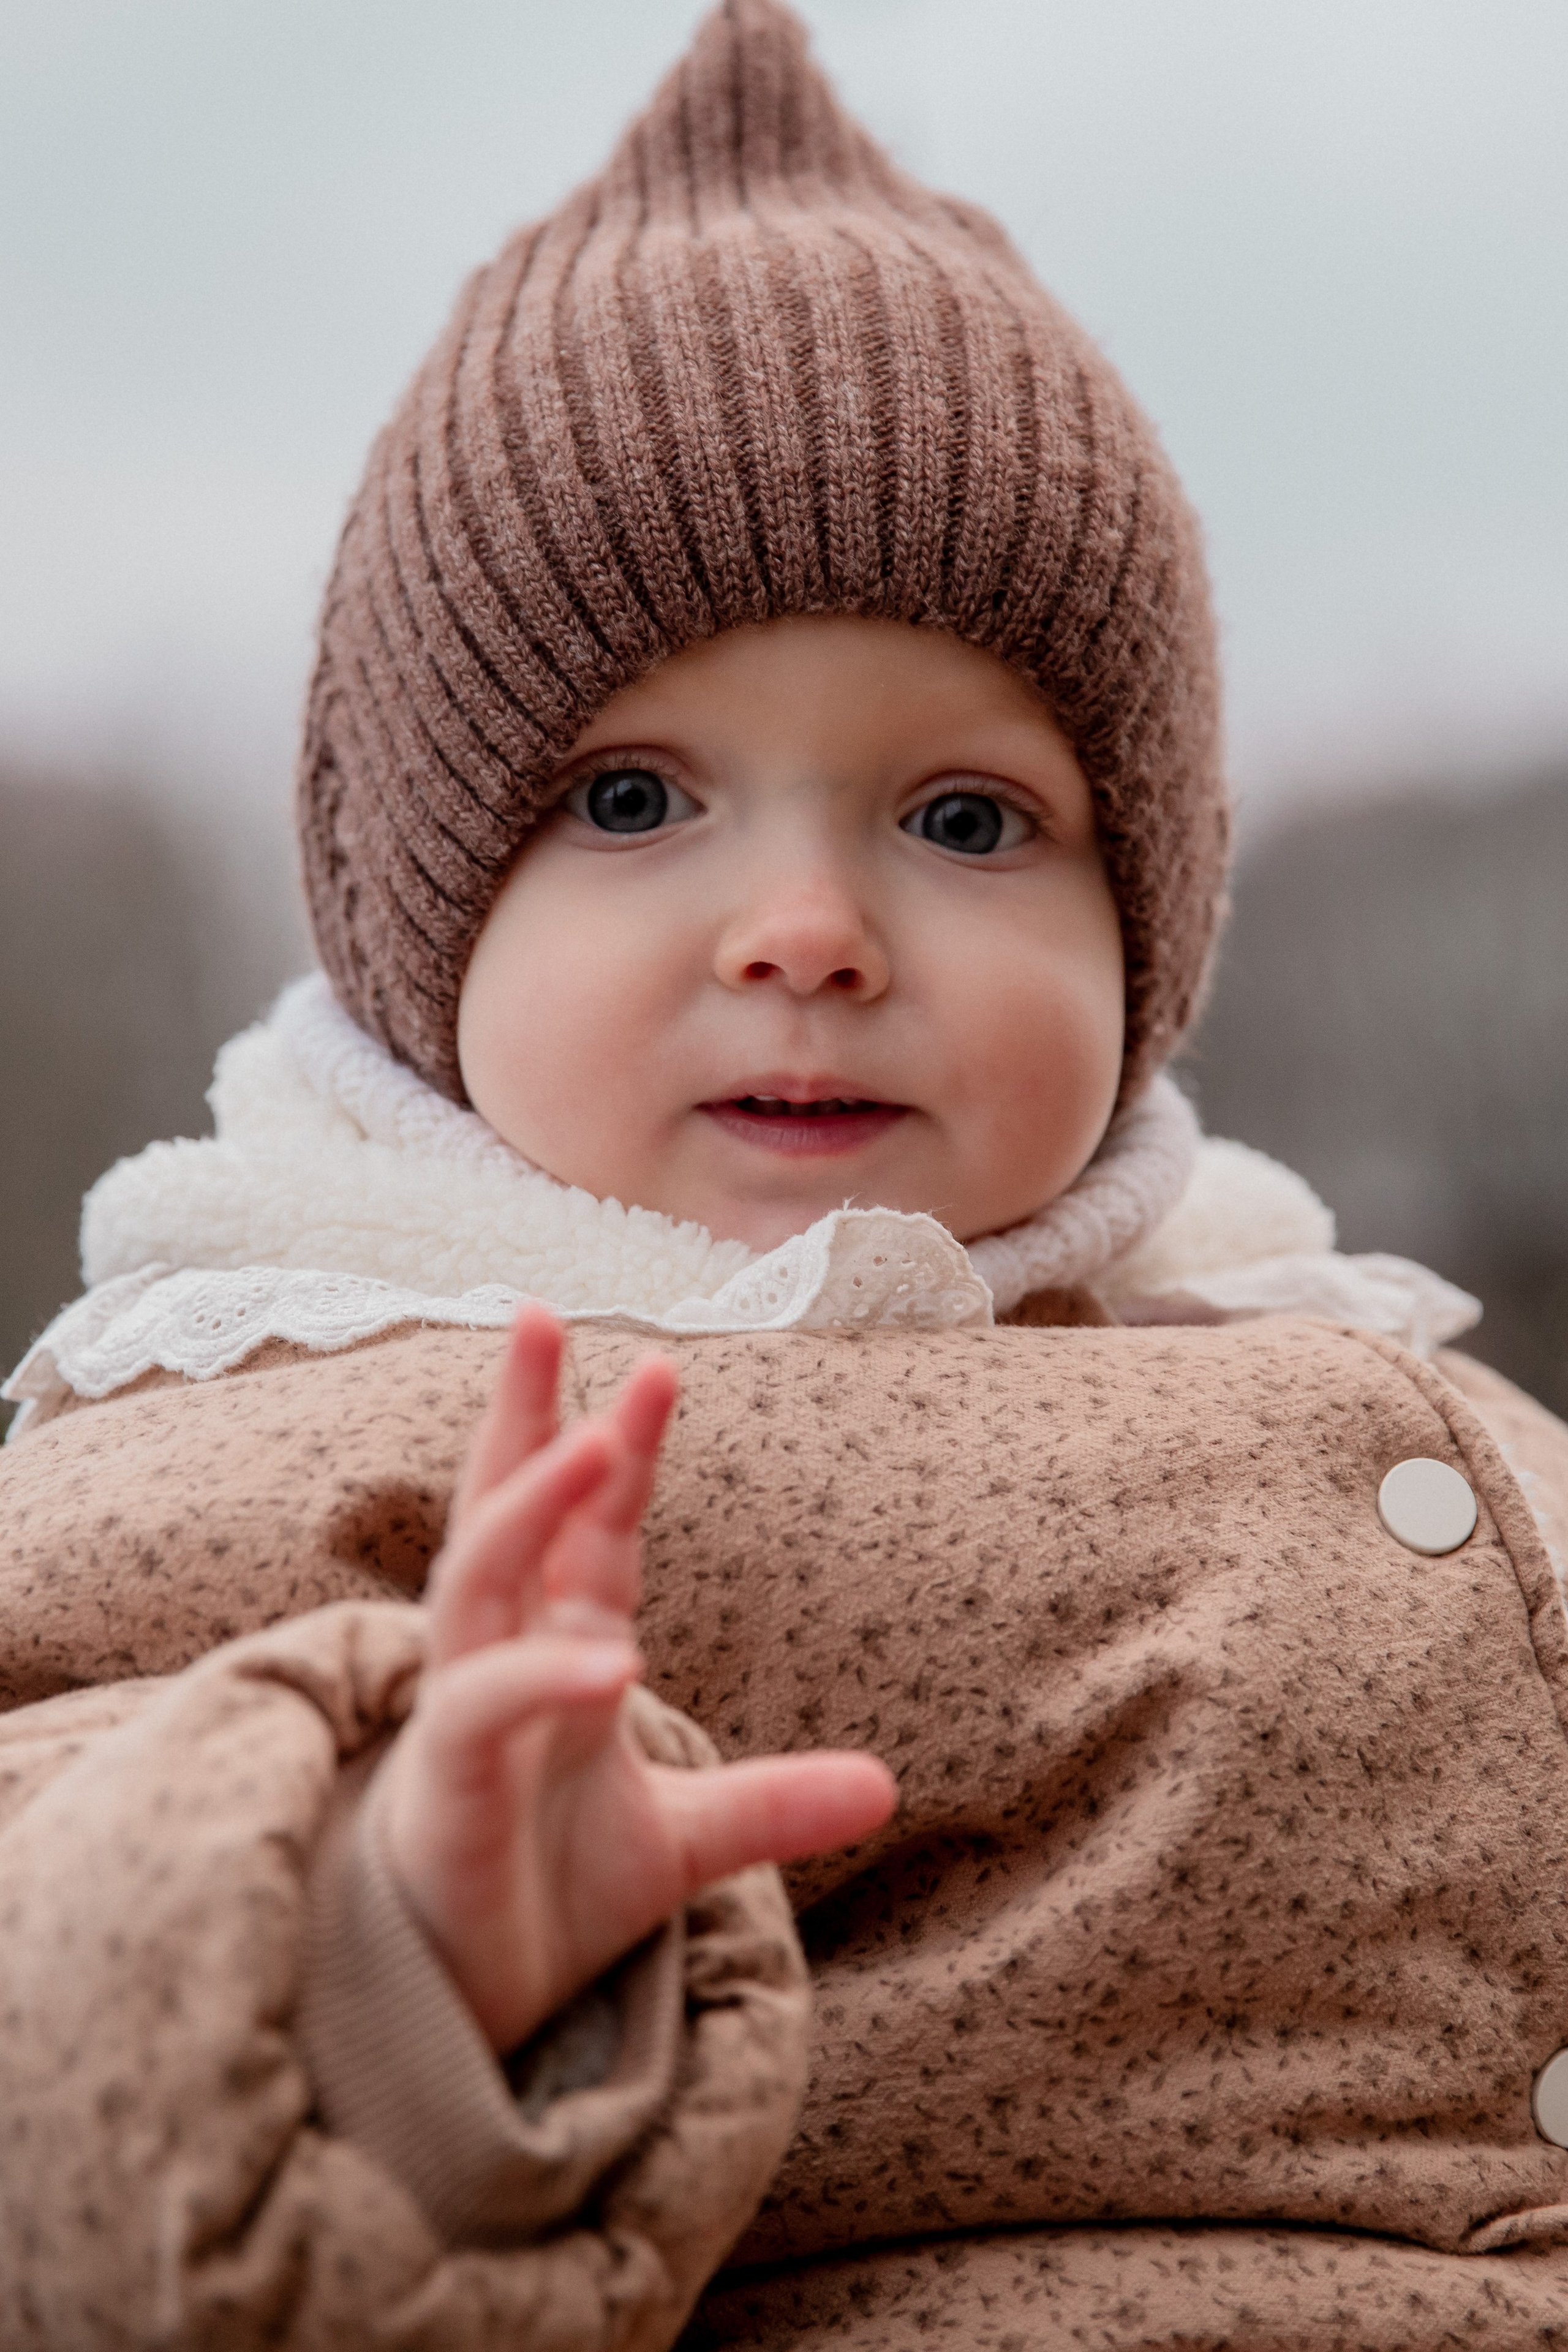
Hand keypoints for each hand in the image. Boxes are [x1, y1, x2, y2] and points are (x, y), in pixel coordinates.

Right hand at [381, 1305, 896, 2053]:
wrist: (465, 2005)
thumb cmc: (544, 1892)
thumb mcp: (684, 1842)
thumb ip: (771, 1806)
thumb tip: (886, 1786)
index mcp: (561, 1647)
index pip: (591, 1528)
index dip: (620, 1447)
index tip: (661, 1365)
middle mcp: (504, 1658)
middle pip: (503, 1510)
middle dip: (520, 1413)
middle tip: (535, 1309)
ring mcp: (465, 1711)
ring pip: (477, 1579)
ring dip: (528, 1507)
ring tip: (591, 1444)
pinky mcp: (444, 1781)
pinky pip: (486, 1705)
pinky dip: (545, 1677)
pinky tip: (614, 1661)